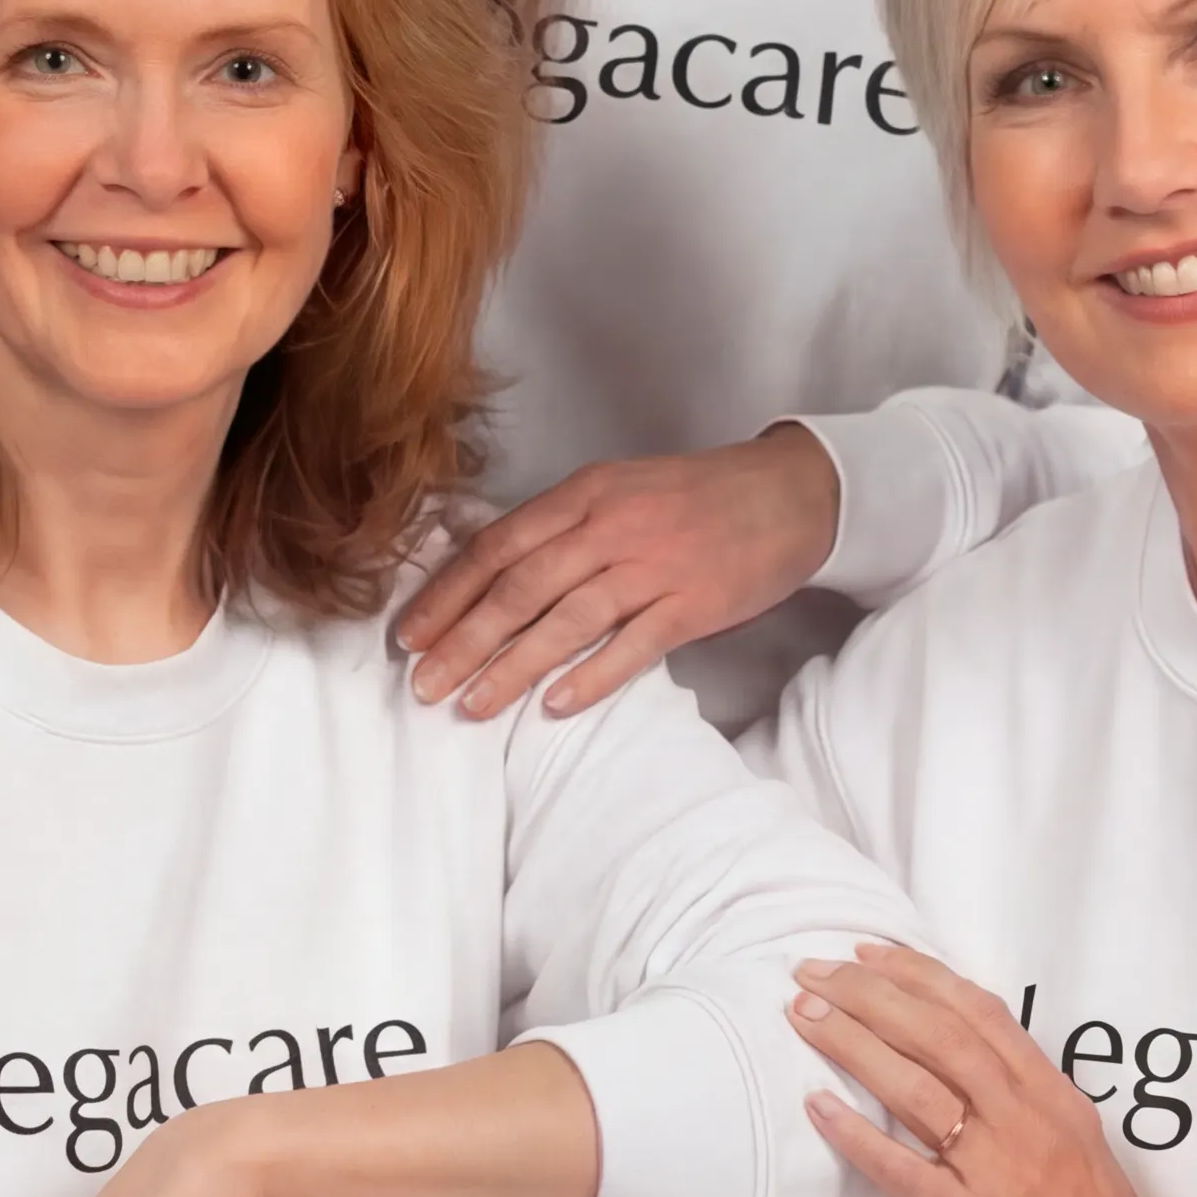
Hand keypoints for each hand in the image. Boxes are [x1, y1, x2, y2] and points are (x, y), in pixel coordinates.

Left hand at [392, 426, 841, 719]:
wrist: (787, 492)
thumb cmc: (693, 497)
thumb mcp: (617, 489)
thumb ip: (559, 526)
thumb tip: (488, 570)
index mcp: (583, 494)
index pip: (498, 546)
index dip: (448, 593)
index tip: (409, 635)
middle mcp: (610, 526)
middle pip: (520, 588)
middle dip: (464, 640)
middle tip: (424, 685)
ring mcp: (653, 565)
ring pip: (567, 620)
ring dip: (513, 667)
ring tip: (472, 706)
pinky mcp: (693, 603)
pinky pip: (632, 646)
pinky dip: (590, 677)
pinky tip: (555, 707)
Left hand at [788, 946, 1196, 1196]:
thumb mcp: (1083, 1152)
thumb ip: (1032, 1109)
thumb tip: (978, 1077)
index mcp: (1056, 1099)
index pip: (980, 1013)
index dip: (918, 975)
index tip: (870, 954)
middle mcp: (1027, 1122)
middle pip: (937, 1033)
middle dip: (868, 993)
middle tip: (812, 972)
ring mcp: (999, 1172)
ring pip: (914, 1086)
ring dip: (851, 1044)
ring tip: (804, 1018)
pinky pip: (902, 1169)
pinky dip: (854, 1134)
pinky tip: (817, 1107)